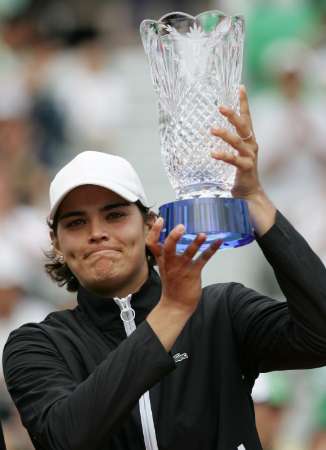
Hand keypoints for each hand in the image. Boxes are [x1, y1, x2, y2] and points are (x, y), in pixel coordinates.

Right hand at [146, 218, 221, 312]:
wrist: (176, 305)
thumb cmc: (172, 284)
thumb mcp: (164, 267)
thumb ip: (165, 253)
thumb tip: (171, 237)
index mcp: (162, 259)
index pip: (152, 243)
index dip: (155, 231)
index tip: (160, 220)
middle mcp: (171, 262)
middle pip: (168, 247)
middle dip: (174, 237)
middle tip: (180, 226)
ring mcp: (182, 267)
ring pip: (188, 253)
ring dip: (196, 243)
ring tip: (202, 234)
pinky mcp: (194, 272)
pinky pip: (203, 259)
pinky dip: (212, 249)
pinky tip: (218, 241)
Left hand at [210, 85, 261, 199]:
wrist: (249, 193)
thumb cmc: (239, 172)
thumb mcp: (235, 154)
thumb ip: (229, 142)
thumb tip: (211, 128)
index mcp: (249, 140)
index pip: (247, 117)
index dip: (244, 102)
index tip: (240, 87)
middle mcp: (251, 145)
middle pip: (243, 126)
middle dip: (233, 115)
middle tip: (221, 106)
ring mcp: (250, 156)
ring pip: (238, 141)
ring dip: (225, 134)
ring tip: (212, 129)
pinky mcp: (246, 168)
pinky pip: (234, 160)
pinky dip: (224, 156)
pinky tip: (213, 154)